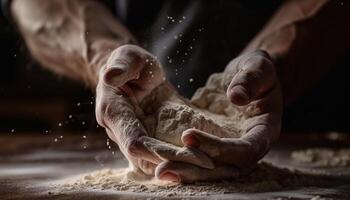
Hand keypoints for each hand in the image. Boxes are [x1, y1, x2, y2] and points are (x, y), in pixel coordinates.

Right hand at [95, 45, 213, 175]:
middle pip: (145, 158)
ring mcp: (129, 137)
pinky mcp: (141, 138)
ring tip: (207, 164)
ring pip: (151, 162)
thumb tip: (109, 76)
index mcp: (113, 112)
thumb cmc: (129, 62)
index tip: (188, 155)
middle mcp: (118, 131)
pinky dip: (175, 160)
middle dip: (175, 162)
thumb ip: (121, 66)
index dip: (159, 152)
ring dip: (177, 165)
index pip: (135, 142)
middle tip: (208, 164)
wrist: (128, 73)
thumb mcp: (128, 57)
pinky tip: (197, 160)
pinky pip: (156, 156)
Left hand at [156, 50, 282, 182]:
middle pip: (225, 169)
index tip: (189, 136)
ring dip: (186, 171)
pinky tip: (161, 161)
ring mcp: (231, 149)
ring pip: (211, 169)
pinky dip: (182, 162)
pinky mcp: (215, 146)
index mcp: (264, 131)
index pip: (245, 150)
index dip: (219, 148)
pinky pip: (201, 158)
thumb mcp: (257, 67)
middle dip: (195, 170)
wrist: (248, 77)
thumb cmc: (256, 70)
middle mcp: (248, 146)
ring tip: (160, 171)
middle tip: (164, 169)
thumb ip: (250, 79)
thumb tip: (237, 98)